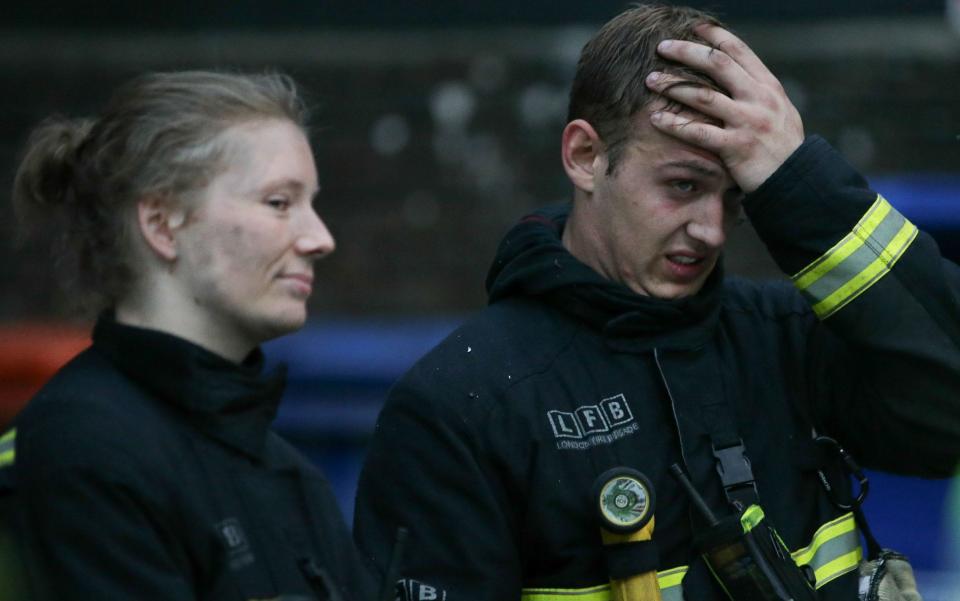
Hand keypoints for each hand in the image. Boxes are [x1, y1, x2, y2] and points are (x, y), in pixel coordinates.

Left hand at [644, 24, 803, 192]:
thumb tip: (735, 72)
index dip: (714, 36)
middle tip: (662, 46)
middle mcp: (759, 98)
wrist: (796, 180)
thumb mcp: (778, 111)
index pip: (738, 51)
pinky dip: (674, 124)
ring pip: (703, 95)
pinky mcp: (736, 146)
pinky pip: (699, 132)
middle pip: (718, 64)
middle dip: (687, 51)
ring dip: (673, 85)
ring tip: (651, 79)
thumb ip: (757, 92)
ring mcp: (748, 121)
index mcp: (768, 86)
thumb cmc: (782, 146)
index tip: (692, 27)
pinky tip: (656, 118)